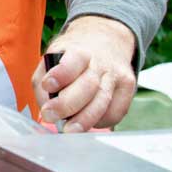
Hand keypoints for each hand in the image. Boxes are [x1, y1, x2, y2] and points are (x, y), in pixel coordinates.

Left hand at [35, 15, 138, 130]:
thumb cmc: (71, 56)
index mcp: (78, 51)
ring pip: (102, 101)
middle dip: (67, 104)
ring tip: (69, 131)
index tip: (48, 85)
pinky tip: (88, 123)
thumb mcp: (53, 57)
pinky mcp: (128, 88)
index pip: (72, 61)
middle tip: (50, 116)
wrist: (107, 40)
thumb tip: (44, 109)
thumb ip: (43, 81)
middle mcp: (100, 62)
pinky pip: (115, 112)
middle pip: (87, 86)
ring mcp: (116, 75)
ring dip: (84, 120)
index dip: (60, 75)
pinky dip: (101, 122)